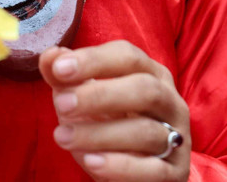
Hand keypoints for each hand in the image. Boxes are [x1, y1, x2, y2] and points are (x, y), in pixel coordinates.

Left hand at [39, 41, 190, 180]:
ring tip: (63, 137)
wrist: (131, 168)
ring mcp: (177, 138)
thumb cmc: (106, 120)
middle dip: (100, 95)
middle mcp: (170, 101)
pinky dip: (120, 166)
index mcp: (150, 73)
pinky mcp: (176, 173)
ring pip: (146, 132)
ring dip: (100, 134)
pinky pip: (154, 171)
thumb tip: (49, 57)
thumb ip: (64, 77)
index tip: (59, 69)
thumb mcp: (82, 96)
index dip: (93, 60)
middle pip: (145, 89)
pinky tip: (91, 162)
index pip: (128, 56)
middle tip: (62, 104)